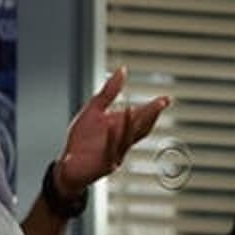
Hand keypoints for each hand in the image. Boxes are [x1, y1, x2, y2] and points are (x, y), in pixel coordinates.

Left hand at [54, 66, 169, 197]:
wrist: (68, 164)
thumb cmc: (83, 138)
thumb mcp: (94, 109)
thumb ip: (109, 92)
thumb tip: (123, 70)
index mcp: (120, 128)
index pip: (141, 117)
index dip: (154, 109)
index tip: (166, 99)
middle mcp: (122, 142)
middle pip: (139, 128)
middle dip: (150, 116)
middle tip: (161, 103)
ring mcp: (114, 154)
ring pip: (125, 139)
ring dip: (128, 125)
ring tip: (130, 109)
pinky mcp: (102, 164)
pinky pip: (108, 150)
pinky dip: (110, 139)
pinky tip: (110, 127)